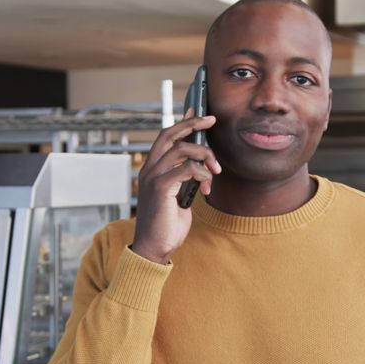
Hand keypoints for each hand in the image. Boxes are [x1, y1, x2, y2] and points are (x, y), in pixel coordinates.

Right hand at [131, 109, 220, 263]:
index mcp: (151, 170)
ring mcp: (152, 178)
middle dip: (192, 123)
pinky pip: (186, 169)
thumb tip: (200, 168)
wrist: (155, 249)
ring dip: (205, 156)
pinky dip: (201, 173)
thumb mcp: (179, 197)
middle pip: (169, 134)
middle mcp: (149, 170)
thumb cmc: (167, 226)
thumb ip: (185, 180)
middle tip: (212, 121)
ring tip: (215, 171)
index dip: (183, 123)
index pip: (165, 137)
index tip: (200, 115)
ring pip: (181, 149)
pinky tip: (207, 186)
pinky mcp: (160, 188)